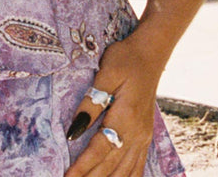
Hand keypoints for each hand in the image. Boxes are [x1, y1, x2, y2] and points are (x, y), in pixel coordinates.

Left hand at [64, 33, 161, 176]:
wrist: (150, 53)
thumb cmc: (125, 59)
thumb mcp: (105, 74)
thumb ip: (90, 103)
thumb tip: (74, 131)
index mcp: (126, 117)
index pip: (100, 149)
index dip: (83, 166)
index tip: (67, 176)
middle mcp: (137, 133)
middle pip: (111, 165)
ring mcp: (143, 136)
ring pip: (125, 170)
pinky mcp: (145, 135)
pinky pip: (137, 166)